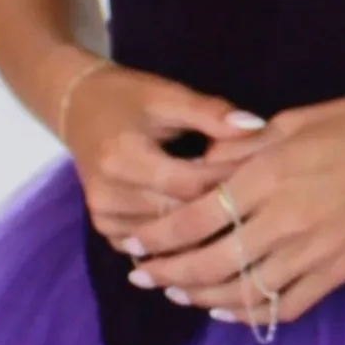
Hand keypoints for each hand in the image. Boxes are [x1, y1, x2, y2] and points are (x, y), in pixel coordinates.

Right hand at [62, 63, 269, 256]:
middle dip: (222, 209)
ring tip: (242, 219)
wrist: (79, 109)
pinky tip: (210, 234)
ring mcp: (104, 217)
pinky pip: (153, 249)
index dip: (230, 180)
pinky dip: (181, 242)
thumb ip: (210, 112)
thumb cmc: (129, 98)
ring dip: (205, 231)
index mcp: (124, 157)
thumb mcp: (167, 95)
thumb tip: (256, 126)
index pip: (191, 183)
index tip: (265, 174)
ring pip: (169, 239)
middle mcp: (109, 194)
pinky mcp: (106, 230)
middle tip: (262, 203)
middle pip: (181, 216)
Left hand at [124, 86, 344, 331]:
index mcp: (270, 176)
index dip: (157, 236)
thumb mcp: (295, 121)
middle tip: (141, 275)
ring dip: (201, 296)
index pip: (195, 218)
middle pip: (209, 262)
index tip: (133, 241)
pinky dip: (250, 313)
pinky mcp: (338, 271)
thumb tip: (199, 163)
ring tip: (177, 292)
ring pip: (242, 291)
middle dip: (167, 272)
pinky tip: (227, 308)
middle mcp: (286, 220)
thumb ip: (242, 147)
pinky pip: (285, 305)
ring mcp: (314, 251)